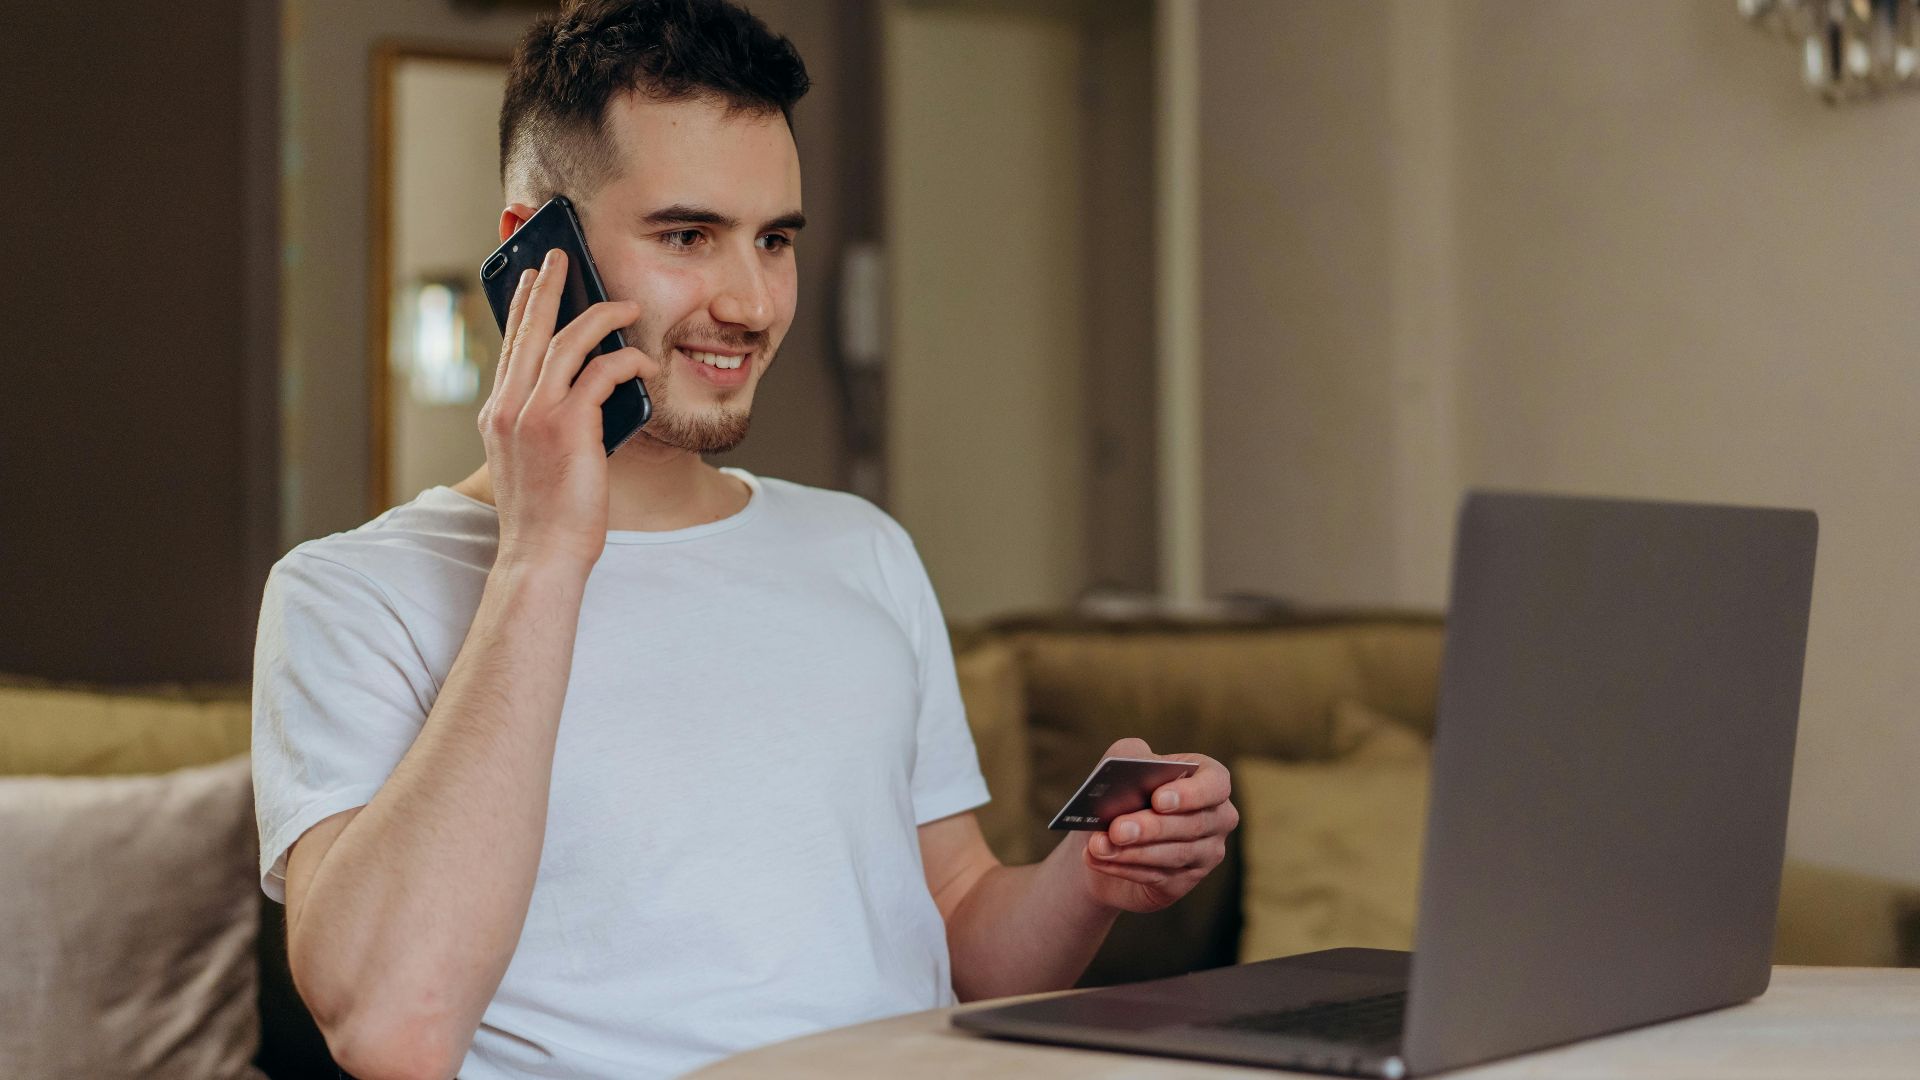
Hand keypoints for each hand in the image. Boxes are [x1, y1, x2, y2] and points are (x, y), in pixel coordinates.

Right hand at [478, 248, 661, 574]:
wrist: (541, 555)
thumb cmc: (547, 518)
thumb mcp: (535, 462)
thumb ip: (547, 424)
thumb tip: (586, 395)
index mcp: (497, 416)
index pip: (510, 347)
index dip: (522, 308)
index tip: (532, 279)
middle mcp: (507, 408)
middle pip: (528, 329)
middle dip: (548, 287)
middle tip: (562, 257)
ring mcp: (533, 415)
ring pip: (565, 342)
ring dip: (599, 316)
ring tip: (624, 303)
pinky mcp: (566, 427)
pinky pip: (600, 374)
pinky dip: (626, 361)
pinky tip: (645, 362)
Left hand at [1077, 737, 1237, 913]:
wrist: (1105, 837)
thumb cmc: (1124, 790)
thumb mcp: (1124, 761)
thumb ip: (1131, 755)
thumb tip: (1131, 769)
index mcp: (1209, 780)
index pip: (1216, 784)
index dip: (1191, 793)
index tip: (1158, 799)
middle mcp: (1217, 818)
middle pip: (1193, 824)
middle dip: (1152, 827)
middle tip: (1117, 828)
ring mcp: (1205, 854)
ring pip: (1174, 854)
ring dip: (1132, 851)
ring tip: (1099, 845)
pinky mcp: (1183, 882)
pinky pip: (1157, 876)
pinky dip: (1123, 867)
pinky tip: (1098, 859)